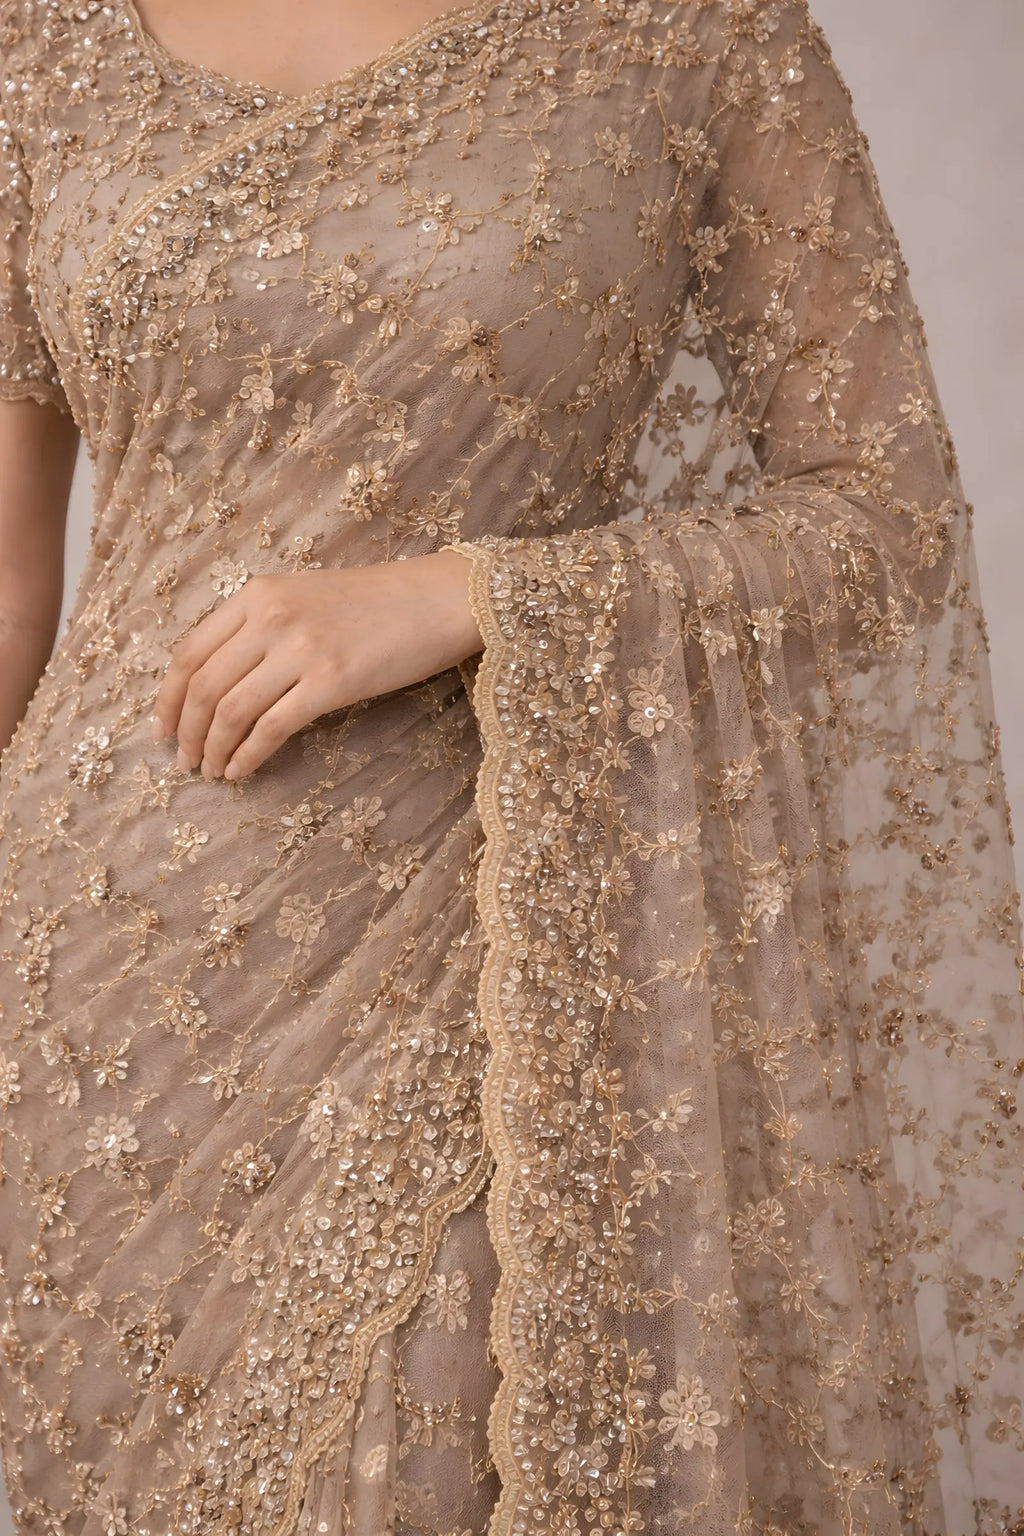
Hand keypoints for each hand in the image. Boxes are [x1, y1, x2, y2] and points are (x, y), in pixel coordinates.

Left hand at [150, 548, 481, 780]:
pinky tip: (241, 771)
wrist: (438, 600)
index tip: (162, 728)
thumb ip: (260, 627)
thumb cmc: (377, 604)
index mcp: (258, 594)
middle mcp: (270, 617)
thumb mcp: (305, 598)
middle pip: (203, 686)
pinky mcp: (331, 681)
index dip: (168, 698)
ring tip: (210, 772)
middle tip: (184, 761)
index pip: (189, 652)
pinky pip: (271, 728)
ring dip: (212, 749)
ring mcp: (300, 649)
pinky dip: (247, 756)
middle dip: (185, 732)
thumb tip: (219, 679)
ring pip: (230, 710)